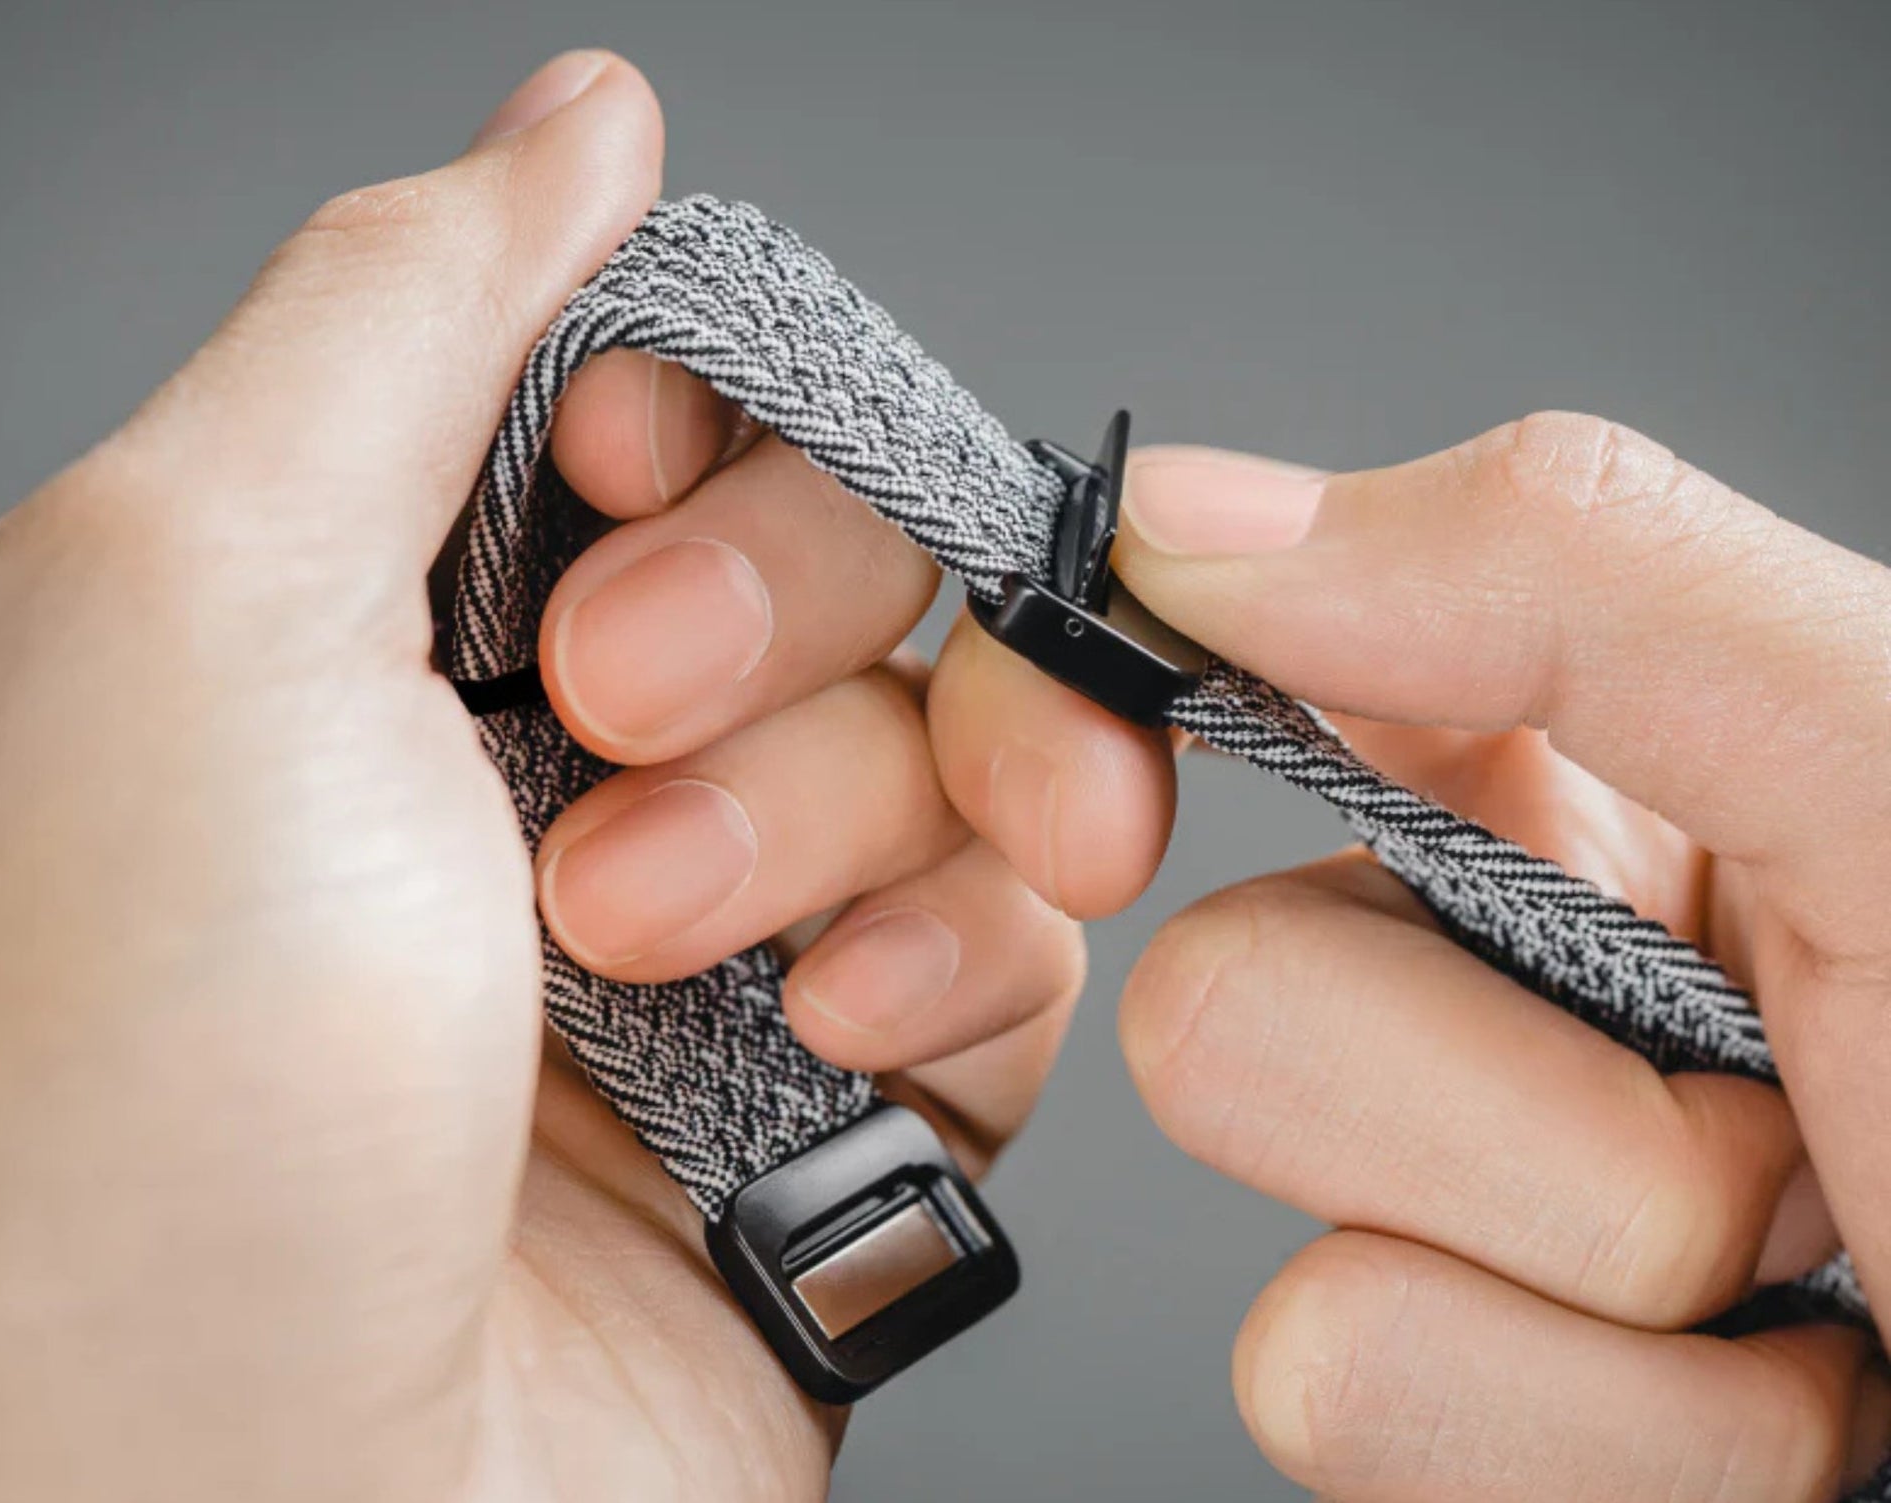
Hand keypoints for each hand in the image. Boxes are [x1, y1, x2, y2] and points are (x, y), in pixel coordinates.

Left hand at [0, 53, 1082, 1502]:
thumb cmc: (121, 1110)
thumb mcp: (194, 598)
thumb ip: (407, 308)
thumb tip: (580, 122)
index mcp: (373, 610)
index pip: (664, 399)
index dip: (698, 424)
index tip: (612, 501)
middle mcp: (539, 765)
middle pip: (837, 556)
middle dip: (768, 633)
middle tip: (607, 750)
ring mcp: (705, 935)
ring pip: (948, 741)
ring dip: (846, 823)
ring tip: (666, 955)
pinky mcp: (835, 1098)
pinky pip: (1012, 941)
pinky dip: (950, 967)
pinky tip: (823, 1050)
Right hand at [928, 413, 1890, 1498]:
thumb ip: (1579, 576)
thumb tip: (1206, 521)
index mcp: (1571, 779)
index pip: (1205, 685)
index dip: (1094, 713)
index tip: (1100, 799)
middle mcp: (1484, 990)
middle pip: (1215, 1009)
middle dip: (1520, 1115)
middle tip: (1771, 1126)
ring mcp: (1454, 1223)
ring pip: (1281, 1245)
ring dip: (1599, 1295)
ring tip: (1817, 1296)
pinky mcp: (1452, 1415)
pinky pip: (1346, 1400)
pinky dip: (1600, 1443)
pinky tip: (1778, 1423)